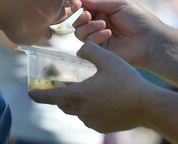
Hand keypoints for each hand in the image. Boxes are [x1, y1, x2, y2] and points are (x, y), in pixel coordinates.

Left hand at [29, 42, 154, 132]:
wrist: (147, 106)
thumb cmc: (127, 81)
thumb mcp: (108, 59)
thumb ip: (90, 50)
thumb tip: (80, 49)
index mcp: (79, 94)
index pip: (50, 96)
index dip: (38, 94)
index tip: (30, 92)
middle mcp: (82, 111)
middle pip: (63, 104)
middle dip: (60, 95)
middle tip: (62, 85)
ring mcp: (92, 121)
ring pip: (77, 110)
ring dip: (78, 101)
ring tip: (88, 89)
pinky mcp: (102, 127)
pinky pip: (90, 117)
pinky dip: (91, 108)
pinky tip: (104, 99)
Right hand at [73, 0, 167, 67]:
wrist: (150, 41)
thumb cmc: (139, 19)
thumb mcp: (119, 5)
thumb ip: (98, 2)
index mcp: (103, 12)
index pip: (83, 8)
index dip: (78, 6)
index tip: (77, 4)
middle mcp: (98, 24)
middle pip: (77, 21)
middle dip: (80, 17)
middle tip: (87, 15)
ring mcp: (99, 38)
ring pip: (80, 33)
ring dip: (89, 27)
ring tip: (103, 24)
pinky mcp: (100, 51)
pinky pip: (88, 44)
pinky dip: (95, 37)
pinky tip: (108, 34)